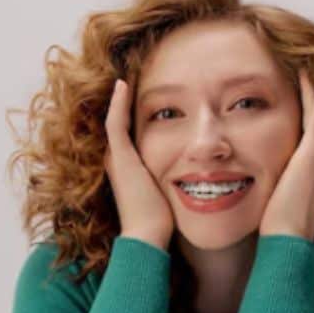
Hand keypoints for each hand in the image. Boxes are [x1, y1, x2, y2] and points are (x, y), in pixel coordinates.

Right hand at [103, 79, 174, 249]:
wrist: (148, 237)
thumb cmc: (162, 221)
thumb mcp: (169, 193)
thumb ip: (176, 180)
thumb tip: (199, 175)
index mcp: (127, 167)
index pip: (129, 133)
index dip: (136, 114)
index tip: (151, 97)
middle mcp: (117, 160)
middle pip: (119, 122)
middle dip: (126, 102)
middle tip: (133, 78)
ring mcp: (116, 157)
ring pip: (114, 119)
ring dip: (121, 98)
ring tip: (128, 76)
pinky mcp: (119, 157)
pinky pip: (115, 123)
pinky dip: (118, 104)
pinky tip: (123, 84)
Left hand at [258, 69, 313, 241]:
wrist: (287, 239)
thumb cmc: (278, 227)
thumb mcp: (275, 200)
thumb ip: (270, 187)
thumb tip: (248, 184)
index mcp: (313, 170)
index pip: (311, 133)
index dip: (306, 113)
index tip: (294, 96)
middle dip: (313, 96)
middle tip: (304, 72)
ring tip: (306, 69)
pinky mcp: (312, 155)